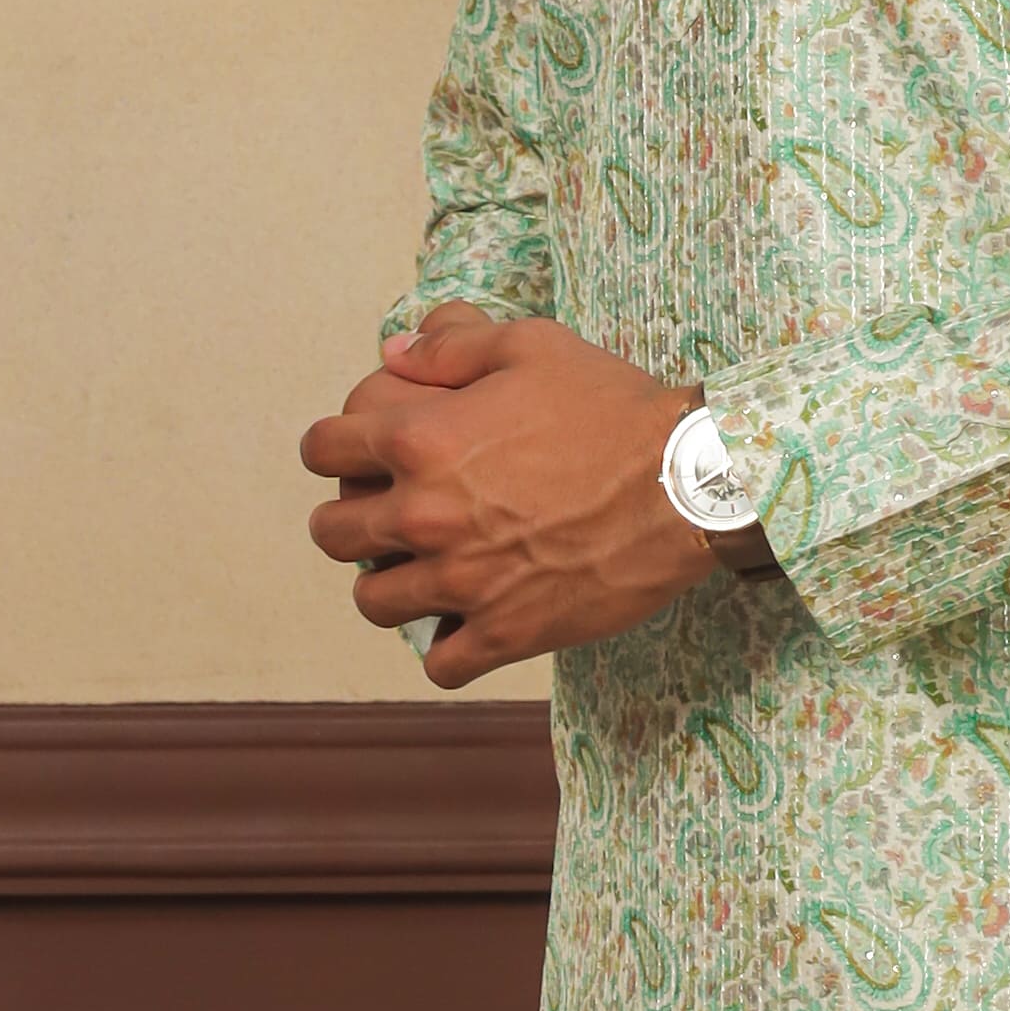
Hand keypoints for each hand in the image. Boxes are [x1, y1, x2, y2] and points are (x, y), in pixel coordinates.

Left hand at [300, 310, 762, 687]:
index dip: (333, 447)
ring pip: (373, 603)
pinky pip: (439, 664)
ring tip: (418, 572)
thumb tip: (392, 353)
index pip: (321, 448)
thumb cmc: (613, 408)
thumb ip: (450, 346)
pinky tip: (464, 624)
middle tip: (381, 515)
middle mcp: (425, 515)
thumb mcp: (531, 347)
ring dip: (387, 585)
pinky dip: (444, 647)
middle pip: (332, 532)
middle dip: (348, 518)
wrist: (688, 481)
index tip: (355, 454)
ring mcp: (462, 581)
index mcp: (420, 439)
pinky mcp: (505, 632)